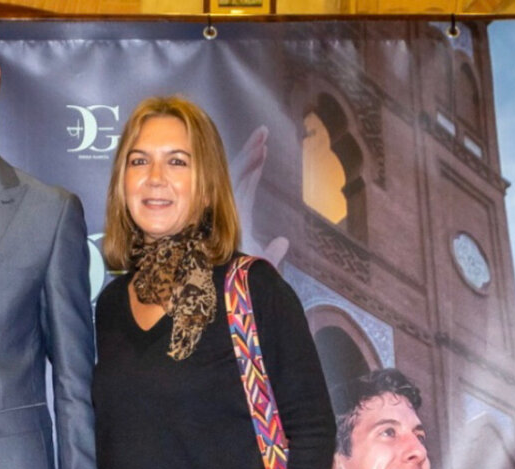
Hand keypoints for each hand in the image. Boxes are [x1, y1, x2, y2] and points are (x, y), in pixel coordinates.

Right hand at [232, 126, 289, 268]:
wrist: (238, 289)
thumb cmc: (248, 282)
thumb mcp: (265, 264)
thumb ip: (274, 252)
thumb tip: (284, 241)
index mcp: (239, 223)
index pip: (245, 190)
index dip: (253, 170)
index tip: (262, 152)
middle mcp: (232, 215)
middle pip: (241, 179)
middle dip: (251, 155)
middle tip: (262, 134)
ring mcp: (230, 212)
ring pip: (238, 176)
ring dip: (251, 154)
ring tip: (263, 135)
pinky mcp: (232, 211)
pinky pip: (238, 183)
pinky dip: (248, 164)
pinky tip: (259, 149)